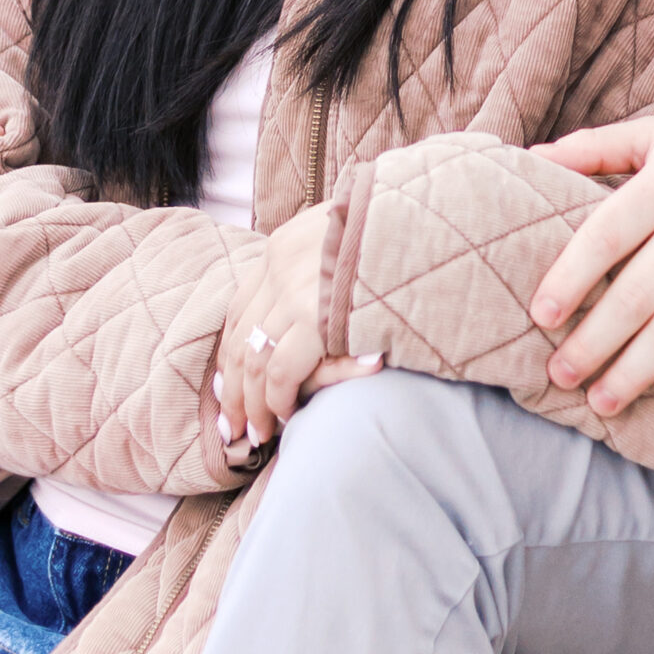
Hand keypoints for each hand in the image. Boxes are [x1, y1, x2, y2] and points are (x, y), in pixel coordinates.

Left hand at [217, 205, 380, 449]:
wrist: (424, 221)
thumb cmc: (395, 232)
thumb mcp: (348, 236)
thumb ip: (325, 263)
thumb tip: (318, 291)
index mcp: (284, 242)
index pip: (240, 306)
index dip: (233, 349)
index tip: (229, 381)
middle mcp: (281, 264)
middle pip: (240, 337)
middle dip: (233, 387)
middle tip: (234, 423)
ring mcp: (295, 290)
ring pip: (253, 361)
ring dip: (252, 403)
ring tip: (257, 432)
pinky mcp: (314, 317)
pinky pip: (281, 372)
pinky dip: (278, 400)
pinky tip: (286, 415)